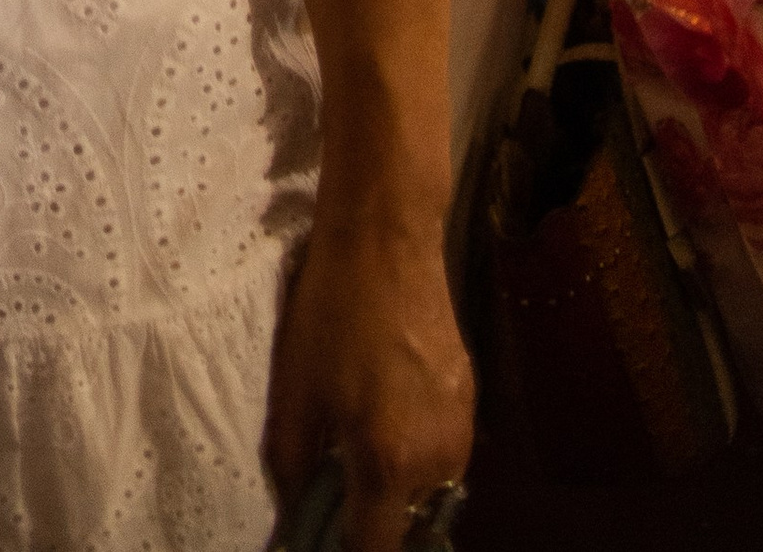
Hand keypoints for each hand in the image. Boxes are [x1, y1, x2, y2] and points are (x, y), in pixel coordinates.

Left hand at [266, 211, 472, 551]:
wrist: (388, 241)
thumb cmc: (332, 311)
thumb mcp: (294, 391)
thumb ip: (292, 467)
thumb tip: (292, 512)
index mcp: (388, 463)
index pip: (375, 549)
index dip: (347, 549)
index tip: (326, 535)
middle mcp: (436, 460)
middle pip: (405, 523)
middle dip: (371, 515)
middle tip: (335, 483)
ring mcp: (461, 431)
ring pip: (427, 490)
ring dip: (396, 484)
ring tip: (359, 437)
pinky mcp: (470, 401)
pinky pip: (443, 452)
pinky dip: (416, 451)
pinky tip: (386, 408)